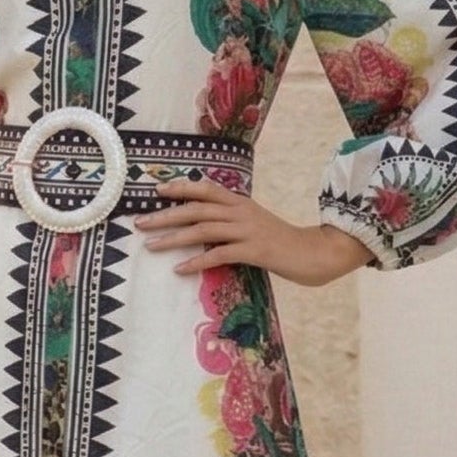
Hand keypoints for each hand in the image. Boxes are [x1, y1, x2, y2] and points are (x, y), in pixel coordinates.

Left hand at [139, 186, 371, 283]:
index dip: (181, 187)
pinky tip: (180, 268)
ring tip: (151, 246)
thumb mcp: (255, 224)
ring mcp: (248, 230)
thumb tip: (203, 226)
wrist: (315, 252)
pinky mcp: (255, 251)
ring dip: (174, 238)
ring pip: (203, 230)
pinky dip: (197, 261)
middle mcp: (241, 212)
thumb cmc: (282, 242)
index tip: (156, 190)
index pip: (205, 188)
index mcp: (241, 203)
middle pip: (197, 209)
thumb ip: (231, 221)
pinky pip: (220, 254)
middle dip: (166, 215)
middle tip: (140, 223)